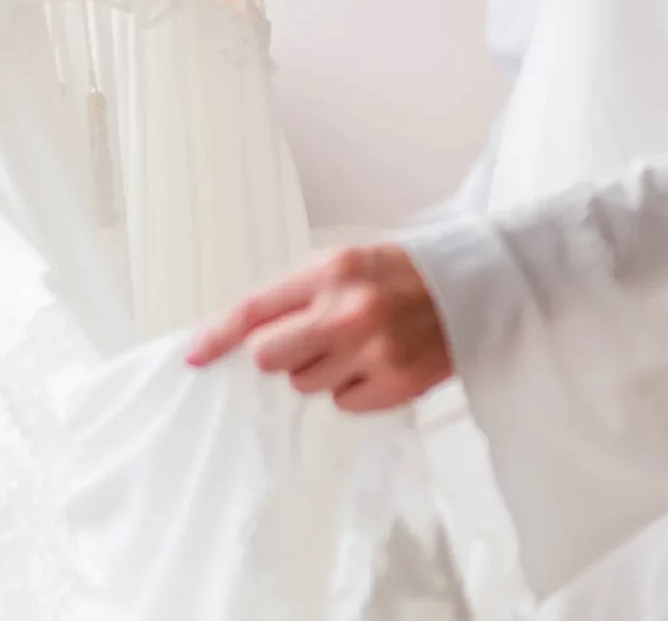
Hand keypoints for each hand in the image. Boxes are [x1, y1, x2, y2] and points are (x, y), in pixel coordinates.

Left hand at [185, 243, 453, 412]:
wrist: (473, 288)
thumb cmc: (401, 276)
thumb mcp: (345, 265)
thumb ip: (297, 296)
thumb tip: (247, 337)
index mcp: (330, 272)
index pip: (255, 309)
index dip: (217, 335)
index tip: (194, 356)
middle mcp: (347, 313)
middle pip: (270, 357)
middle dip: (280, 354)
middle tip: (310, 339)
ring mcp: (372, 352)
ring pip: (305, 384)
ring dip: (321, 370)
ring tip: (356, 345)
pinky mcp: (395, 386)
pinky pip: (343, 403)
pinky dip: (353, 389)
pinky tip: (377, 363)